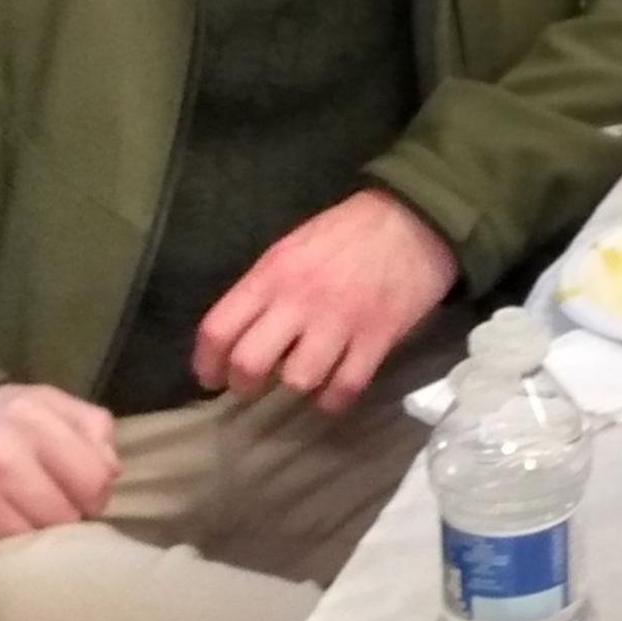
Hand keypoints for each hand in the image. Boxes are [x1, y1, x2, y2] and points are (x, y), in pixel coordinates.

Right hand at [0, 383, 119, 542]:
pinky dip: (6, 545)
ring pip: (33, 539)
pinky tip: (2, 527)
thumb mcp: (52, 407)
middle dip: (65, 516)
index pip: (94, 478)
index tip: (78, 490)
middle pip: (64, 515)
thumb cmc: (6, 423)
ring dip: (35, 535)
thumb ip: (93, 430)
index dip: (94, 491)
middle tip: (50, 506)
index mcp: (29, 412)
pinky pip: (2, 551)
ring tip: (25, 515)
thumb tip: (110, 473)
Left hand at [192, 188, 459, 411]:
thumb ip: (265, 289)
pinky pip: (345, 388)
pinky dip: (333, 400)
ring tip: (302, 379)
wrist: (414, 220)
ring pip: (298, 381)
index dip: (206, 364)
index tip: (211, 378)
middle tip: (254, 385)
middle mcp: (299, 301)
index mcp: (272, 274)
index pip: (218, 330)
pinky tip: (332, 392)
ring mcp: (340, 322)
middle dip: (244, 385)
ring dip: (295, 389)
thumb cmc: (347, 232)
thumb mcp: (292, 247)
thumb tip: (241, 335)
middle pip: (250, 364)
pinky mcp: (377, 338)